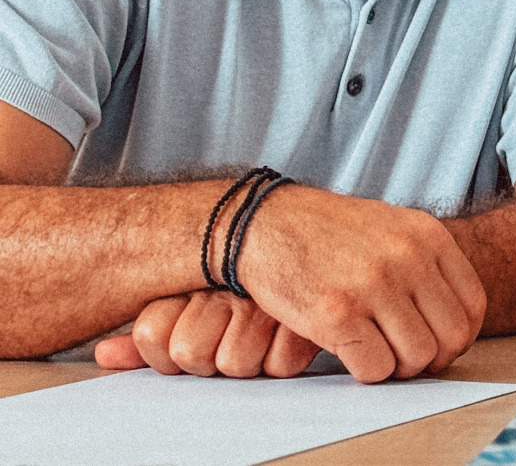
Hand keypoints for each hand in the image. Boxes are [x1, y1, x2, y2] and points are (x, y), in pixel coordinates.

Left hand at [95, 291, 320, 376]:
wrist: (321, 238)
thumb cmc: (251, 280)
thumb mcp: (189, 297)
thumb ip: (150, 329)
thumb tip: (105, 356)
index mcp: (194, 277)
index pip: (151, 335)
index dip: (165, 350)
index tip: (190, 327)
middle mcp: (226, 287)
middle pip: (189, 354)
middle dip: (209, 356)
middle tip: (232, 331)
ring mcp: (267, 302)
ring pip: (233, 364)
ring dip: (250, 357)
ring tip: (264, 328)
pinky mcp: (308, 318)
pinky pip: (281, 365)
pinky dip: (287, 355)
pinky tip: (292, 331)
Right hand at [229, 186, 487, 382]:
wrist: (265, 223)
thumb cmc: (329, 232)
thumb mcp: (392, 227)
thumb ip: (427, 262)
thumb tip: (458, 317)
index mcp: (428, 236)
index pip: (473, 304)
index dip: (460, 336)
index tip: (438, 344)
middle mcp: (408, 258)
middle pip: (451, 336)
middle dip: (433, 358)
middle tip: (407, 358)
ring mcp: (373, 285)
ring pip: (416, 357)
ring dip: (399, 367)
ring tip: (377, 353)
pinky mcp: (337, 313)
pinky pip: (376, 367)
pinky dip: (368, 371)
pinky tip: (352, 353)